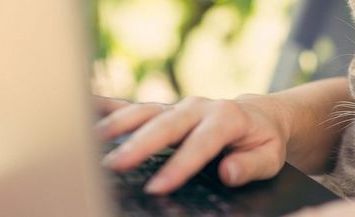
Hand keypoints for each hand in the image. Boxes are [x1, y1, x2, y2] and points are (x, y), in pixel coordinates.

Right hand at [94, 95, 290, 194]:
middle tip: (114, 165)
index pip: (200, 144)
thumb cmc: (263, 140)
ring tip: (92, 143)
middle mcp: (198, 107)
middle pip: (165, 124)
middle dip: (138, 145)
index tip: (159, 186)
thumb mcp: (269, 156)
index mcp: (227, 118)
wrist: (260, 116)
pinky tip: (85, 110)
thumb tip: (227, 171)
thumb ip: (250, 165)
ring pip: (145, 112)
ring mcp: (178, 106)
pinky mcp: (164, 108)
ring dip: (118, 126)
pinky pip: (134, 106)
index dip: (179, 166)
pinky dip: (109, 107)